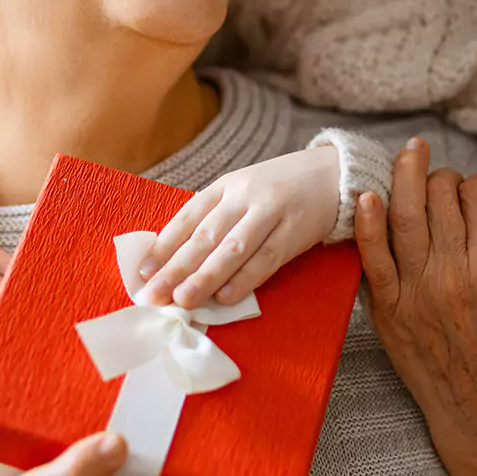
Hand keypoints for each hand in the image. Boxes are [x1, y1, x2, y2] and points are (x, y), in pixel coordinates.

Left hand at [136, 147, 340, 308]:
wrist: (333, 175)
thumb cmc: (279, 190)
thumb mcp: (243, 191)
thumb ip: (215, 218)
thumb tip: (175, 259)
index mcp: (227, 186)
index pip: (188, 217)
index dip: (163, 245)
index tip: (142, 272)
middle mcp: (245, 196)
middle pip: (206, 235)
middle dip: (176, 268)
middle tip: (154, 295)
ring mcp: (271, 213)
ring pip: (233, 249)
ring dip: (205, 277)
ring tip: (183, 300)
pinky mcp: (294, 232)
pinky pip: (266, 259)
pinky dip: (244, 280)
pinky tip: (225, 297)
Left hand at [353, 142, 476, 475]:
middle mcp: (456, 273)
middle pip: (440, 195)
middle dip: (444, 179)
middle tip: (447, 185)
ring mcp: (418, 292)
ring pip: (405, 212)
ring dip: (406, 176)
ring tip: (410, 156)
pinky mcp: (389, 312)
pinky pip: (371, 257)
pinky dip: (366, 222)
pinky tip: (367, 195)